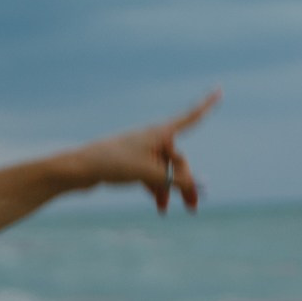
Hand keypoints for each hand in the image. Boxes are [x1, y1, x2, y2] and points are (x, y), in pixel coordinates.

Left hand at [62, 90, 219, 213]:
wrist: (81, 169)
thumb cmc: (114, 163)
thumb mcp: (150, 173)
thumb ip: (177, 180)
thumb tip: (198, 186)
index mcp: (160, 132)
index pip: (191, 117)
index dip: (207, 105)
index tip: (220, 89)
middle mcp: (155, 139)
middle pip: (180, 161)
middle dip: (186, 183)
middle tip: (193, 208)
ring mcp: (144, 151)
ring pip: (167, 172)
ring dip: (172, 191)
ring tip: (172, 211)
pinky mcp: (134, 164)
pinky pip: (154, 177)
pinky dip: (158, 191)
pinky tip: (159, 207)